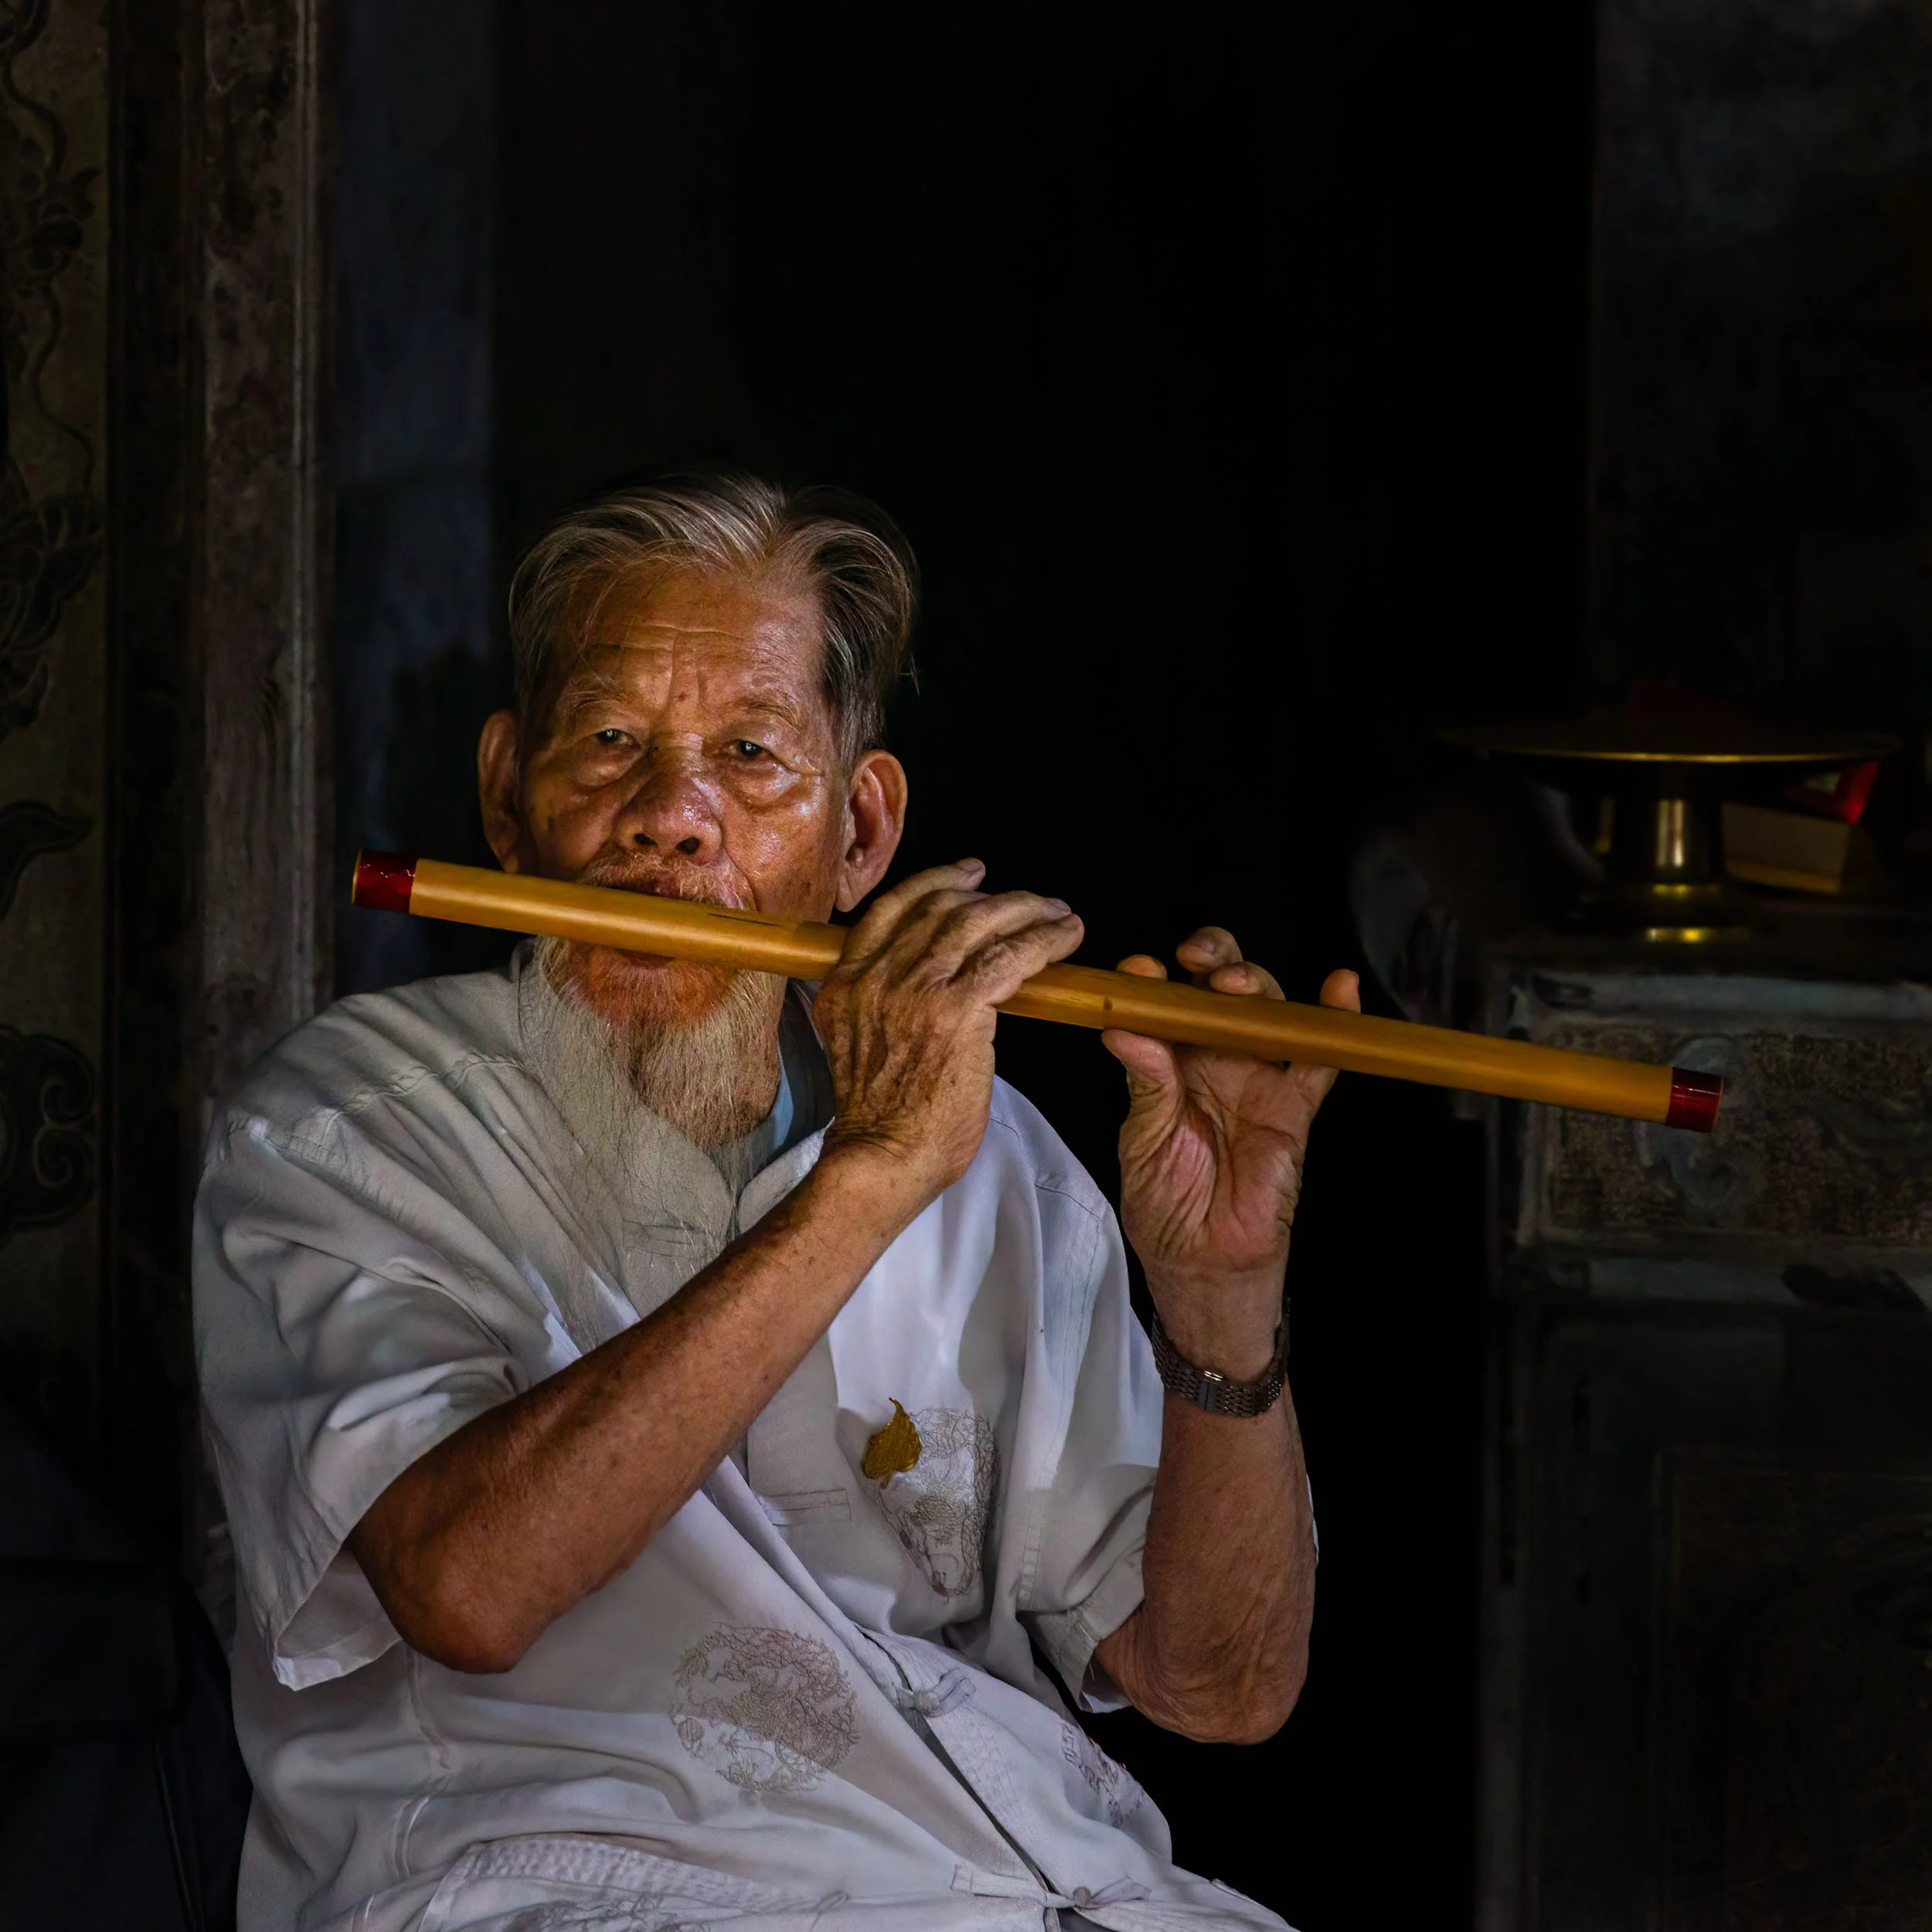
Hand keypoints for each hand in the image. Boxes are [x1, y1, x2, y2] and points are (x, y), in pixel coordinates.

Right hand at [814, 860, 1083, 1211]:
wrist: (883, 1157)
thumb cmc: (881, 1120)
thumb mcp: (854, 1045)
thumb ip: (875, 1005)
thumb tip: (915, 983)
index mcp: (847, 983)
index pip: (891, 909)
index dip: (935, 882)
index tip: (966, 876)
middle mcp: (876, 976)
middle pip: (941, 908)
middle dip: (992, 895)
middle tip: (1027, 899)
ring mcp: (916, 989)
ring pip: (979, 923)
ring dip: (1027, 911)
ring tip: (1057, 914)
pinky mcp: (957, 1009)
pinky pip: (1011, 956)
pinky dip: (1044, 940)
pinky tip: (1066, 938)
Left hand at [1104, 931, 1359, 1380]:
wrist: (1204, 1260)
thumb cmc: (1166, 1204)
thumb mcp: (1143, 1141)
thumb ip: (1146, 1084)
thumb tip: (1125, 1028)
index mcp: (1168, 1061)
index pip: (1165, 1003)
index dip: (1155, 980)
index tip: (1138, 971)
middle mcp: (1213, 1058)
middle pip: (1221, 988)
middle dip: (1212, 961)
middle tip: (1195, 960)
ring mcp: (1256, 1077)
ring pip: (1266, 1010)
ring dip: (1256, 983)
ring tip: (1234, 983)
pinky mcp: (1294, 1105)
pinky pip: (1319, 1058)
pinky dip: (1334, 1024)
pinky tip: (1340, 990)